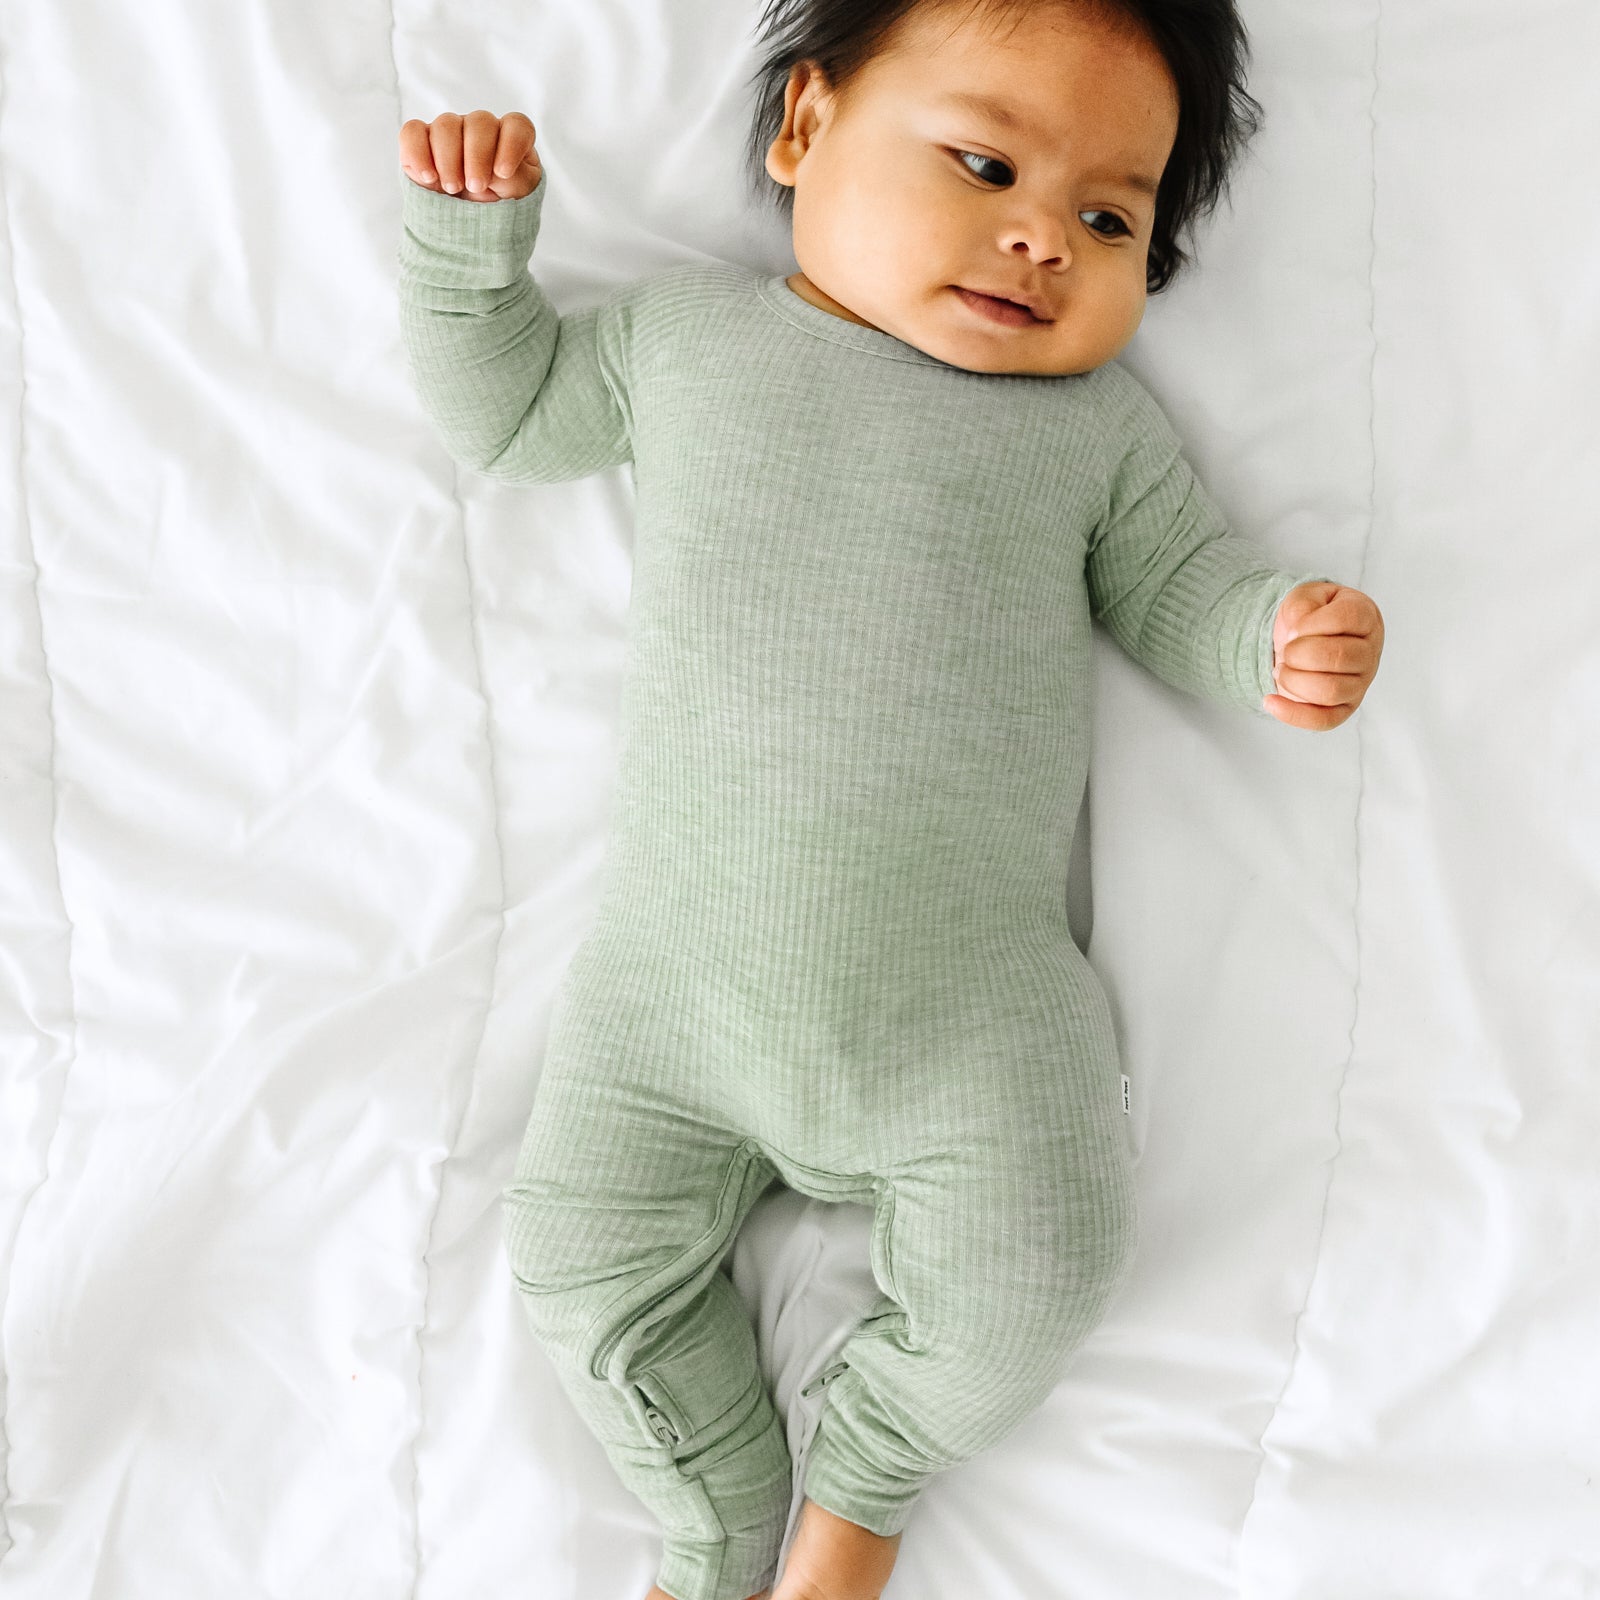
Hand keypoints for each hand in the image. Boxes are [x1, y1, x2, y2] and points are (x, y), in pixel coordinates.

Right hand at [398, 109, 540, 201]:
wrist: (469, 229)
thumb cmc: (500, 209)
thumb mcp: (518, 199)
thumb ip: (515, 180)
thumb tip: (495, 170)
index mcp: (511, 140)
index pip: (517, 125)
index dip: (511, 145)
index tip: (503, 173)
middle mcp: (481, 130)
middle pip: (480, 122)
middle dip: (477, 156)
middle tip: (475, 187)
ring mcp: (451, 132)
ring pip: (446, 124)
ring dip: (449, 159)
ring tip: (453, 188)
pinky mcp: (421, 142)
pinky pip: (413, 132)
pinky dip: (417, 153)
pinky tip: (428, 178)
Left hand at [1265, 581, 1383, 730]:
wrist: (1301, 639)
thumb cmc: (1308, 617)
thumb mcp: (1303, 597)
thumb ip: (1302, 606)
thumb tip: (1297, 633)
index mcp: (1366, 618)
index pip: (1347, 619)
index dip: (1311, 624)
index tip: (1293, 629)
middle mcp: (1369, 652)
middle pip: (1339, 657)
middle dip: (1298, 654)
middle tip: (1285, 651)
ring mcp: (1360, 684)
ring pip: (1331, 691)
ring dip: (1294, 680)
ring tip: (1280, 669)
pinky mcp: (1343, 708)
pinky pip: (1324, 720)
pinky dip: (1293, 714)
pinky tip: (1270, 701)